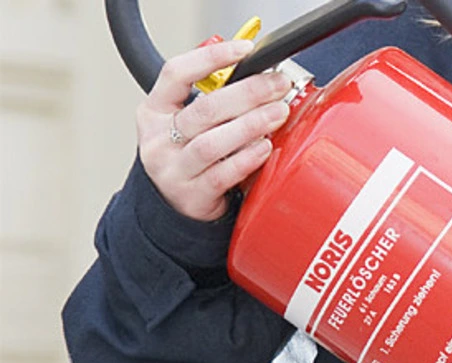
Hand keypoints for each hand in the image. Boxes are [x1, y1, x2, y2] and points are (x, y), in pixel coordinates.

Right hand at [136, 39, 292, 220]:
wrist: (173, 206)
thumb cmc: (188, 156)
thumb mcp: (185, 122)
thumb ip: (212, 98)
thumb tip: (255, 71)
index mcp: (154, 110)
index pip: (176, 73)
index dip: (211, 58)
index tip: (245, 49)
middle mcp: (158, 139)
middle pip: (204, 109)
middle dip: (248, 93)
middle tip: (278, 85)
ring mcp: (173, 169)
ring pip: (213, 143)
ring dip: (252, 124)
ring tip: (278, 113)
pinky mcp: (192, 195)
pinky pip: (222, 174)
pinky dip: (247, 158)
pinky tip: (265, 147)